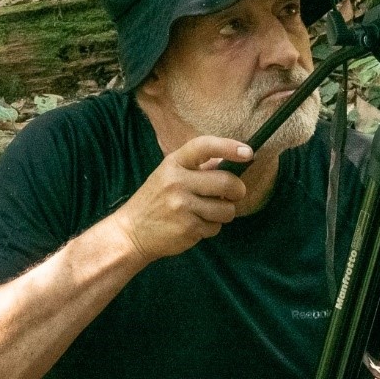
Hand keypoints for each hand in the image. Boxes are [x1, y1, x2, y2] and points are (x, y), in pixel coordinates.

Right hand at [113, 136, 251, 262]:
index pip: (204, 146)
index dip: (229, 147)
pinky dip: (211, 228)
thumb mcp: (169, 175)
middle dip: (237, 190)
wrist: (131, 232)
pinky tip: (195, 225)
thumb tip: (231, 161)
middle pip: (226, 181)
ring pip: (226, 208)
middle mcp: (177, 181)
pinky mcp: (188, 228)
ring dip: (224, 212)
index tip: (248, 152)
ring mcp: (183, 206)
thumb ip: (197, 168)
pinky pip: (216, 227)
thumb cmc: (155, 201)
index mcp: (173, 163)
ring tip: (207, 212)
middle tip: (234, 194)